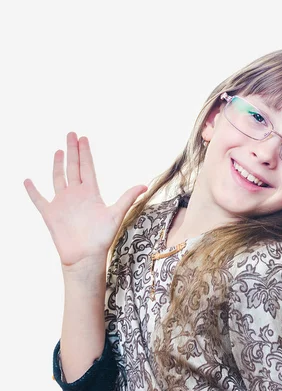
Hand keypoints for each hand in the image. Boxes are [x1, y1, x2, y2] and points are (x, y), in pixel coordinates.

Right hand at [24, 132, 147, 267]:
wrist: (85, 257)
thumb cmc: (101, 238)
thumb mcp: (116, 215)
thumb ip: (127, 198)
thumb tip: (144, 185)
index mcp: (91, 193)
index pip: (87, 167)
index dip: (85, 153)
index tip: (83, 138)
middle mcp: (76, 195)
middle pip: (73, 167)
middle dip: (72, 150)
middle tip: (71, 134)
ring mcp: (62, 203)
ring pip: (58, 178)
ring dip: (57, 164)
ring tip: (58, 150)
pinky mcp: (50, 214)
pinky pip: (39, 199)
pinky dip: (32, 190)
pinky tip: (27, 181)